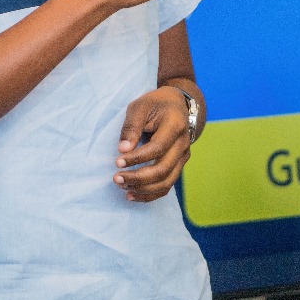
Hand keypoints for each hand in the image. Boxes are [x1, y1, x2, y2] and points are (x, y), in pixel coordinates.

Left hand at [112, 87, 193, 202]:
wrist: (176, 106)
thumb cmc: (155, 104)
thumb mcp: (140, 106)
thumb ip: (132, 126)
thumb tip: (123, 149)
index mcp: (175, 126)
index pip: (157, 148)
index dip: (137, 158)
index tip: (117, 162)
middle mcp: (183, 144)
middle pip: (163, 169)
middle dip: (138, 178)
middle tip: (116, 179)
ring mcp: (183, 157)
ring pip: (166, 182)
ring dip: (143, 189)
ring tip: (122, 187)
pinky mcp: (178, 166)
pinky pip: (167, 186)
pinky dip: (150, 194)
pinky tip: (132, 195)